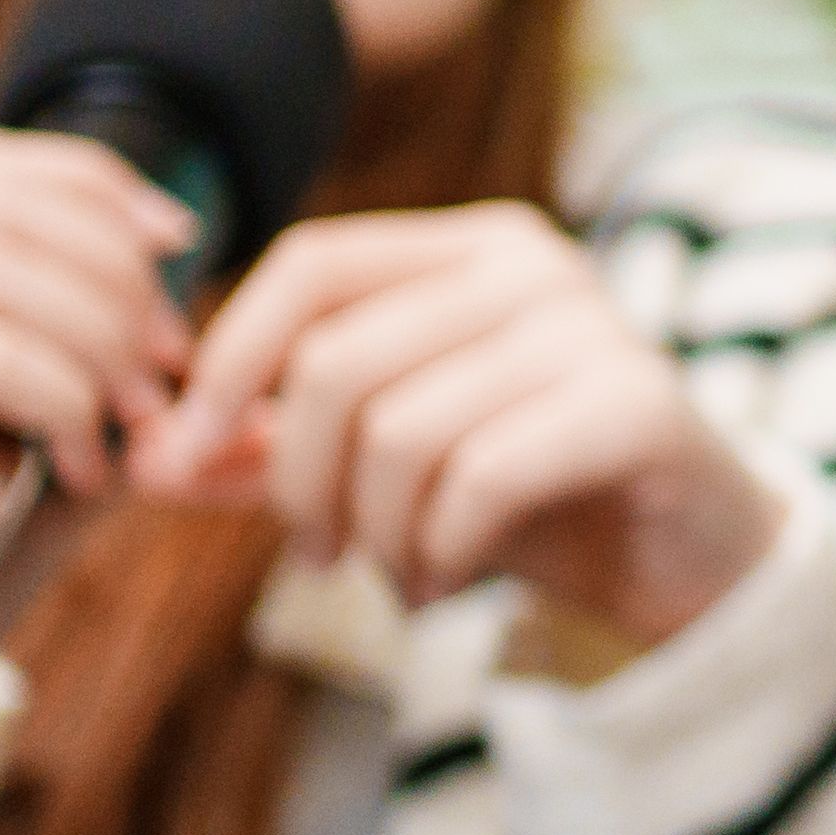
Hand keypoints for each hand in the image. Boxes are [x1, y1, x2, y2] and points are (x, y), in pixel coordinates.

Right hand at [0, 124, 199, 798]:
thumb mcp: (49, 480)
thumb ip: (126, 419)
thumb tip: (252, 403)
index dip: (93, 188)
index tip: (179, 256)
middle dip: (116, 277)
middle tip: (166, 376)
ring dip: (100, 341)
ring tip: (130, 428)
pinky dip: (63, 401)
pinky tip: (78, 472)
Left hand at [136, 203, 779, 653]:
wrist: (695, 559)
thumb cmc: (535, 498)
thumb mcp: (386, 469)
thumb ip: (269, 455)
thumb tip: (140, 463)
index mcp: (467, 249)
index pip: (307, 267)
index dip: (228, 362)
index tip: (187, 460)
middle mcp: (531, 265)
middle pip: (336, 361)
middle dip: (297, 480)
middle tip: (317, 554)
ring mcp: (591, 328)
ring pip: (399, 429)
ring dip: (372, 532)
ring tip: (393, 577)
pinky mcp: (636, 404)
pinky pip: (480, 477)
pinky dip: (436, 553)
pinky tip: (442, 586)